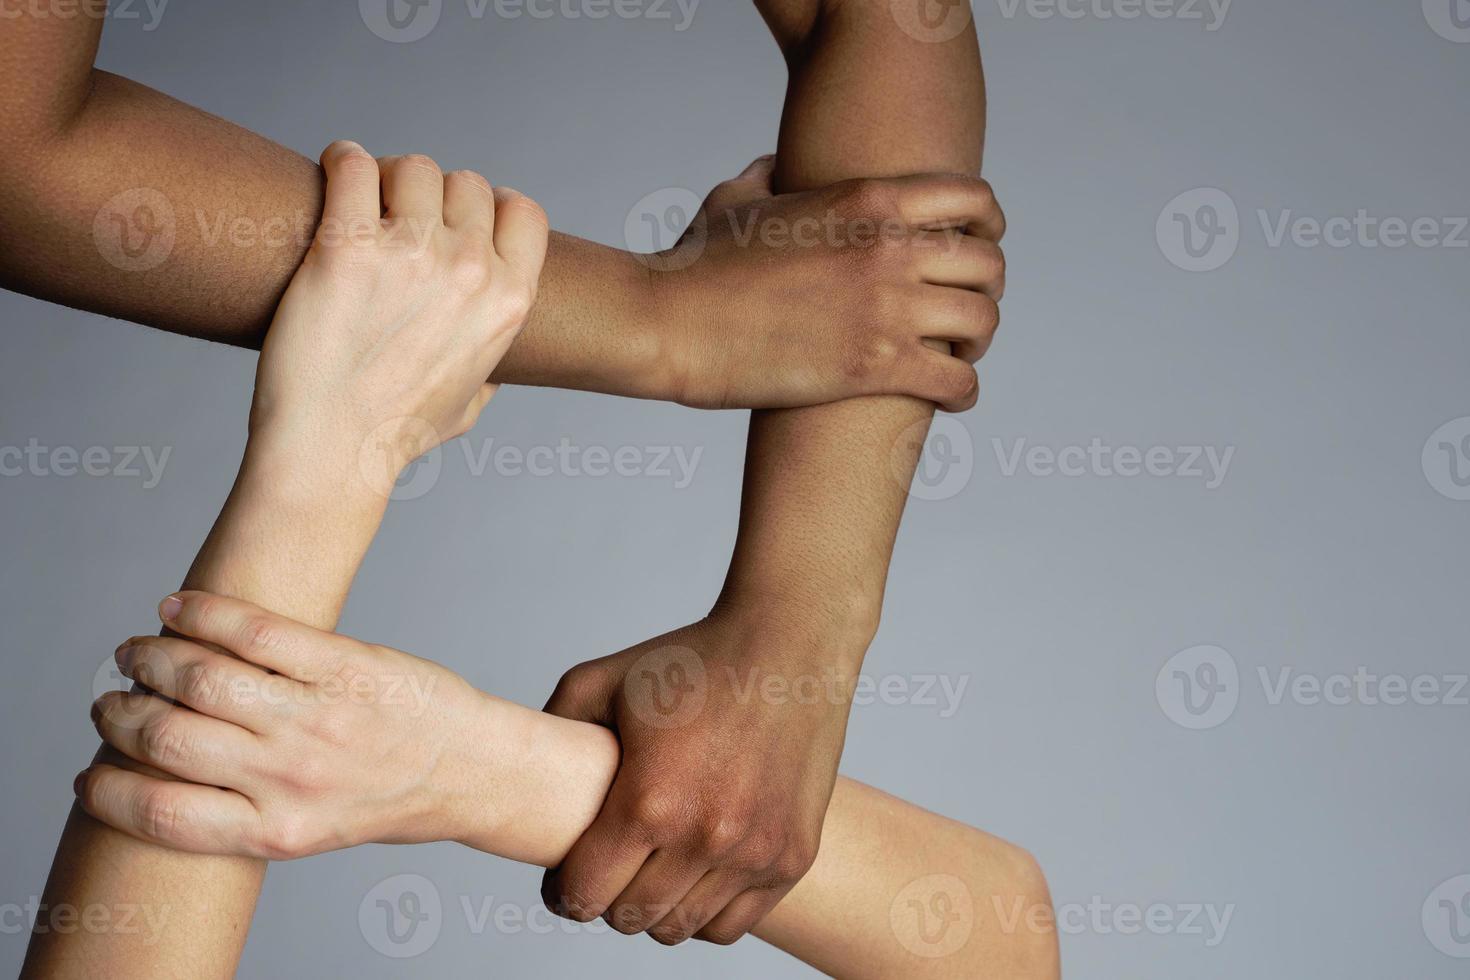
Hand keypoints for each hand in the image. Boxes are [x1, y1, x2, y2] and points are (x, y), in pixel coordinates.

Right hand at [77, 591, 492, 858]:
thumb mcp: (311, 829)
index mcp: (277, 831)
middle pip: (167, 739)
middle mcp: (293, 778)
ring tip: (138, 651)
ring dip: (150, 658)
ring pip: (201, 678)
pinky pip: (255, 630)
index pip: (160, 816)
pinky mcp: (345, 666)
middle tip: (113, 698)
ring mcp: (319, 717)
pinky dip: (201, 612)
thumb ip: (243, 809)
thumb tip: (158, 768)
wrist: (474, 768)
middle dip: (120, 714)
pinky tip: (177, 608)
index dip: (107, 791)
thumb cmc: (388, 796)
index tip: (90, 770)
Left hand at [249, 141, 548, 485]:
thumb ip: (488, 367)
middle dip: (431, 195)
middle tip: (393, 215)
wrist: (332, 452)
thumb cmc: (394, 437)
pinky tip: (333, 174)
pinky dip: (343, 161)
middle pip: (464, 183)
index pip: (523, 211)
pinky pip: (354, 165)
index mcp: (509, 302)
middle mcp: (470, 271)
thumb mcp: (470, 404)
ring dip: (387, 177)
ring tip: (361, 200)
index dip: (489, 208)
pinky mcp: (347, 247)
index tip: (455, 221)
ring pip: (414, 168)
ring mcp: (411, 254)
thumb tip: (490, 363)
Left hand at [540, 609, 858, 945]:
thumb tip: (520, 771)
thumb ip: (552, 727)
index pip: (584, 895)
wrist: (788, 643)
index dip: (563, 892)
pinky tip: (692, 878)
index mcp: (649, 802)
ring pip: (680, 928)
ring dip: (655, 909)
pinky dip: (704, 913)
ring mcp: (754, 852)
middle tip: (608, 869)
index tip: (563, 878)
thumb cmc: (694, 659)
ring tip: (648, 874)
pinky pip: (730, 924)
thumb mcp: (603, 681)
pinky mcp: (792, 856)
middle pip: (631, 919)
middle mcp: (704, 837)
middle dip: (607, 899)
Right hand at [652, 156, 1005, 411]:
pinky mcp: (876, 366)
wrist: (668, 323)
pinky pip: (958, 381)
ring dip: (977, 345)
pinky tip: (950, 399)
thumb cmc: (693, 266)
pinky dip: (964, 393)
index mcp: (868, 199)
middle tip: (963, 316)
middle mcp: (889, 246)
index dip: (988, 227)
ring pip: (983, 323)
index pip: (973, 200)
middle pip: (988, 265)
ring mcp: (887, 306)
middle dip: (984, 292)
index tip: (979, 248)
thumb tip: (777, 169)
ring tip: (958, 360)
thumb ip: (769, 175)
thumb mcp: (736, 200)